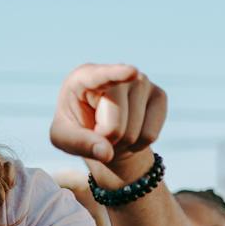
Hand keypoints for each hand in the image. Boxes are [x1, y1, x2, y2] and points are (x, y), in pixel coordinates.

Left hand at [49, 63, 168, 187]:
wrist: (103, 131)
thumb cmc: (77, 129)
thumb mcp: (65, 138)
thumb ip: (80, 144)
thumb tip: (106, 153)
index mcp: (85, 77)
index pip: (102, 76)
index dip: (117, 75)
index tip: (131, 73)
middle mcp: (117, 73)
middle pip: (115, 124)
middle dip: (106, 139)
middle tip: (99, 132)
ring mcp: (141, 82)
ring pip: (134, 132)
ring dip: (122, 143)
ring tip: (115, 131)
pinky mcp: (159, 95)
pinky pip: (150, 135)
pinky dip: (139, 144)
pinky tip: (132, 132)